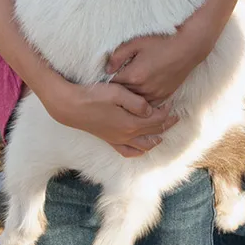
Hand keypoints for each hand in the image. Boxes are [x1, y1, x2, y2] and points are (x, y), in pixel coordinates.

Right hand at [43, 80, 177, 157]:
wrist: (70, 107)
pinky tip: (143, 146)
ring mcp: (118, 140)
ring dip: (156, 138)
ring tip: (163, 130)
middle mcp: (126, 135)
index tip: (171, 102)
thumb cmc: (93, 96)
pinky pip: (129, 152)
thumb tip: (151, 109)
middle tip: (175, 115)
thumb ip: (136, 102)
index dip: (166, 112)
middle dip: (166, 124)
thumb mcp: (117, 92)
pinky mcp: (110, 140)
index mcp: (130, 123)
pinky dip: (139, 150)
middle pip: (153, 132)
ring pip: (144, 145)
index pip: (156, 120)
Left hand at [107, 31, 206, 104]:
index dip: (108, 82)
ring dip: (130, 98)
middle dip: (117, 91)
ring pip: (135, 103)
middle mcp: (143, 89)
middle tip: (114, 86)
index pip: (112, 85)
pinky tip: (140, 96)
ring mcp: (154, 95)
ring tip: (126, 92)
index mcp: (133, 76)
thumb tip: (107, 69)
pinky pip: (148, 105)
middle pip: (123, 96)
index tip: (106, 80)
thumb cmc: (161, 43)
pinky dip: (143, 101)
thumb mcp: (136, 43)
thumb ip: (118, 55)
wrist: (186, 49)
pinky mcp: (163, 97)